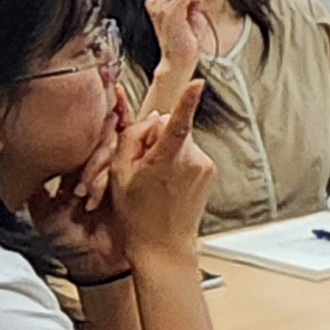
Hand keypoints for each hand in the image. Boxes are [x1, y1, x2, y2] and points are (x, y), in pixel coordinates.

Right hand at [102, 77, 212, 256]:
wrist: (164, 245)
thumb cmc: (138, 214)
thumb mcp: (119, 174)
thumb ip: (132, 139)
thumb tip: (153, 119)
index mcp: (167, 160)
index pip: (178, 123)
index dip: (187, 101)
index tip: (197, 84)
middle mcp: (191, 160)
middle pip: (171, 129)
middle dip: (155, 138)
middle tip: (141, 165)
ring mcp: (204, 166)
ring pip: (180, 142)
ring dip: (166, 152)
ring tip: (154, 180)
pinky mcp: (210, 172)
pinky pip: (189, 154)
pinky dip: (177, 162)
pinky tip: (166, 184)